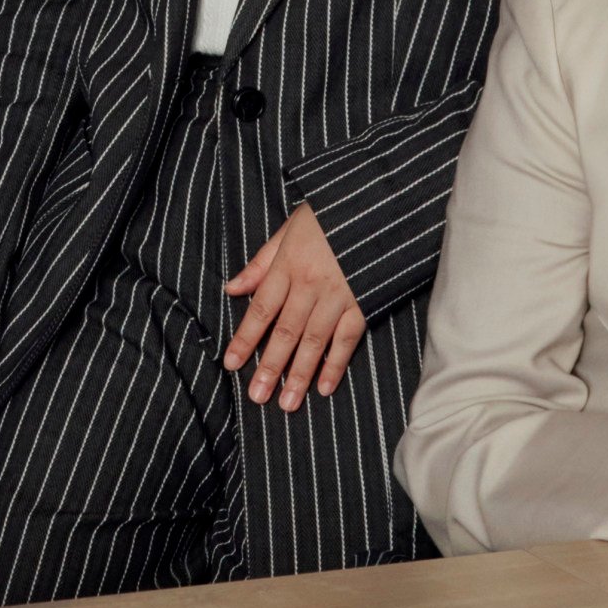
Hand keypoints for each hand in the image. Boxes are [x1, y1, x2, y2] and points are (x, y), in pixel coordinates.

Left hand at [222, 202, 363, 409]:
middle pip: (285, 332)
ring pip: (314, 341)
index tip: (231, 364)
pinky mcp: (364, 302)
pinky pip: (348, 338)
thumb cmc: (329, 215)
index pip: (261, 310)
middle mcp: (310, 285)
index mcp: (288, 266)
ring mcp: (338, 296)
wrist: (377, 204)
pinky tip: (325, 387)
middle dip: (269, 366)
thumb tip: (233, 288)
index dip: (245, 338)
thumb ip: (261, 262)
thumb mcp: (289, 229)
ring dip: (299, 374)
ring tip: (286, 403)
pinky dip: (336, 364)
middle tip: (257, 396)